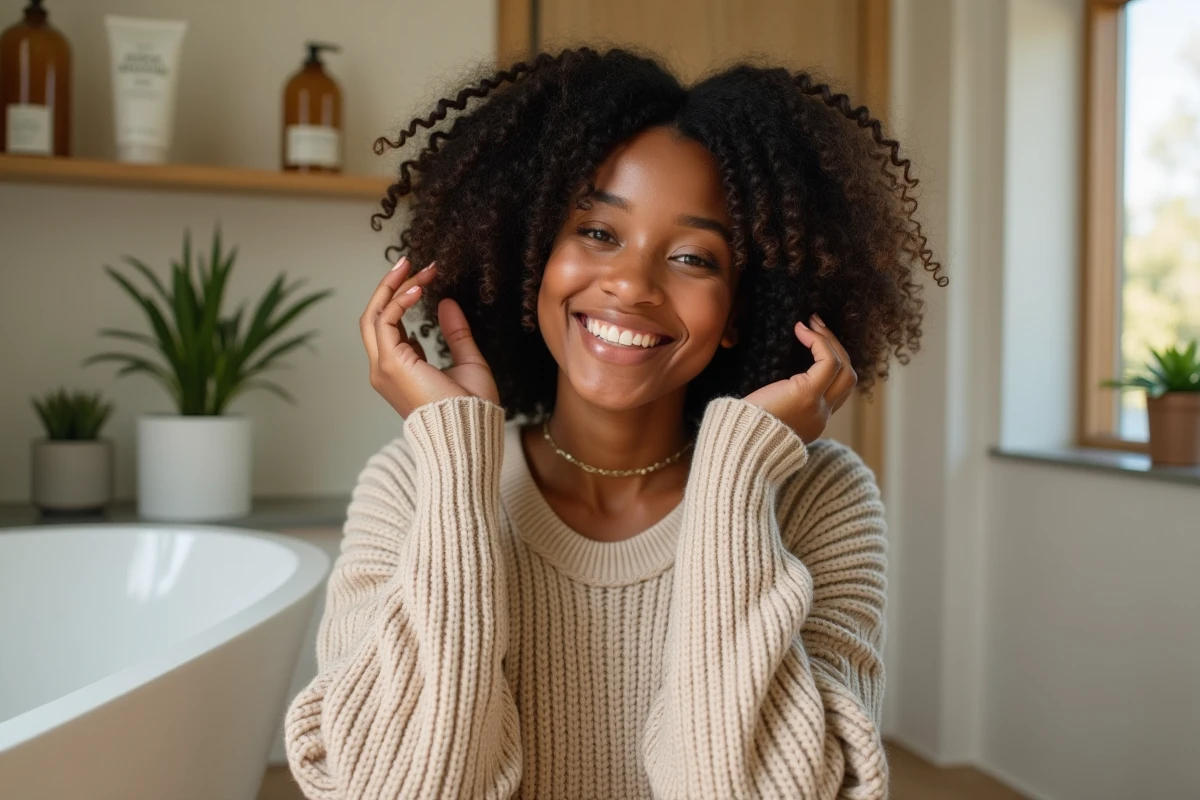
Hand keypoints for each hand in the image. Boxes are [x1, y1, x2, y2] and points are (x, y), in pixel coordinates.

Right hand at [360, 256, 499, 418]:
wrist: (470, 433)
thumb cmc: (471, 408)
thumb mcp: (468, 362)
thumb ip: (456, 334)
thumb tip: (447, 303)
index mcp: (400, 371)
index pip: (390, 328)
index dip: (403, 300)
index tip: (422, 279)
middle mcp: (384, 369)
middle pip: (374, 317)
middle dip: (389, 287)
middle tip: (408, 261)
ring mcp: (384, 367)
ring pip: (375, 315)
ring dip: (393, 287)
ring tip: (415, 266)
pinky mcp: (391, 364)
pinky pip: (386, 322)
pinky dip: (399, 301)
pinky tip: (419, 287)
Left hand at [742, 314, 856, 442]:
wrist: (735, 446)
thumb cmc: (739, 429)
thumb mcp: (763, 414)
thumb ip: (777, 401)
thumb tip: (772, 383)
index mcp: (812, 423)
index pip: (836, 391)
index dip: (830, 364)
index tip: (810, 342)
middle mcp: (821, 416)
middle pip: (848, 379)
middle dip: (837, 349)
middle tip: (818, 326)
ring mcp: (818, 407)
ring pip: (844, 369)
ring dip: (830, 341)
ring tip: (813, 322)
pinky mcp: (806, 395)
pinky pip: (828, 362)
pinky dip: (819, 342)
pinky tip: (801, 329)